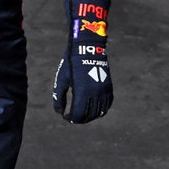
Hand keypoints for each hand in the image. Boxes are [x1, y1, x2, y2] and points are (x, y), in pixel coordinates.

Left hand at [53, 0, 111, 123]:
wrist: (88, 49)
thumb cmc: (71, 63)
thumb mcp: (61, 80)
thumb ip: (59, 97)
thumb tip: (59, 111)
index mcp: (81, 93)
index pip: (77, 114)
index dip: (71, 118)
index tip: (66, 117)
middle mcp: (95, 94)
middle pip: (89, 116)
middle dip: (80, 119)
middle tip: (73, 118)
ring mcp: (103, 91)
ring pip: (99, 113)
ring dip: (91, 116)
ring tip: (82, 115)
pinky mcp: (108, 87)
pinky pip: (107, 104)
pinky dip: (101, 110)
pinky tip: (94, 110)